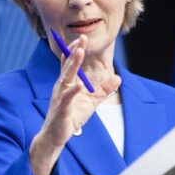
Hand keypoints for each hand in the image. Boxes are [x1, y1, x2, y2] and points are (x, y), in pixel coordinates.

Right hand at [29, 35, 120, 174]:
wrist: (55, 136)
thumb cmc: (71, 117)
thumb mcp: (92, 102)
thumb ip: (104, 90)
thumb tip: (119, 78)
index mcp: (67, 83)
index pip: (70, 63)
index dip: (75, 50)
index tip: (82, 38)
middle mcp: (61, 87)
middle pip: (68, 65)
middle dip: (75, 51)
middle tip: (81, 38)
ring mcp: (60, 97)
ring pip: (66, 77)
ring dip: (72, 64)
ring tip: (78, 52)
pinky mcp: (62, 110)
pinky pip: (67, 98)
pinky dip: (73, 91)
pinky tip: (79, 85)